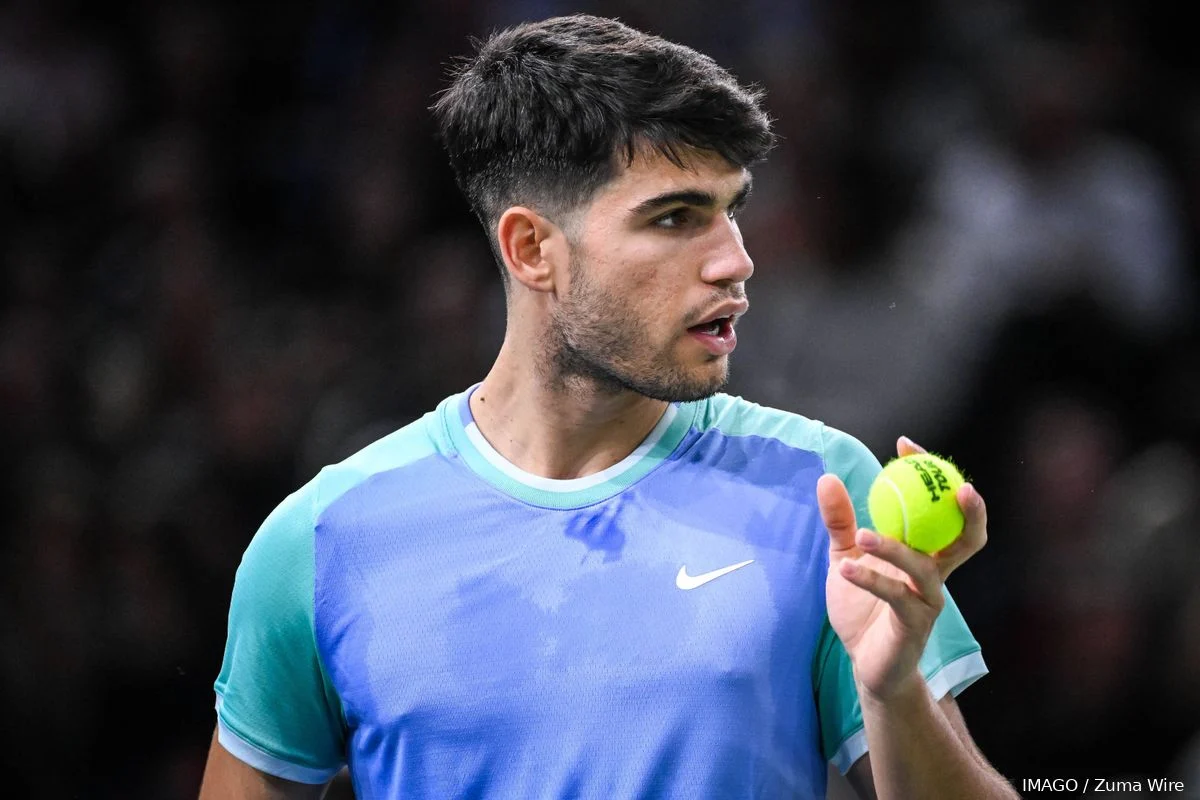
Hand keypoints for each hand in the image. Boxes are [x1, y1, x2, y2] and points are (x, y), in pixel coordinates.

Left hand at [817, 436, 986, 700]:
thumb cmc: (861, 607)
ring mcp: (928, 600)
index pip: (939, 508)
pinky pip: (897, 597)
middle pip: (968, 538)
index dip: (931, 474)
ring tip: (864, 536)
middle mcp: (935, 573)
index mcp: (923, 552)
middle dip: (968, 509)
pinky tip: (845, 569)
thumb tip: (827, 478)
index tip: (907, 445)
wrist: (863, 663)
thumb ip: (841, 521)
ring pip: (926, 567)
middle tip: (952, 484)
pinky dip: (870, 580)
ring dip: (896, 548)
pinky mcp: (913, 625)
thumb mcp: (844, 556)